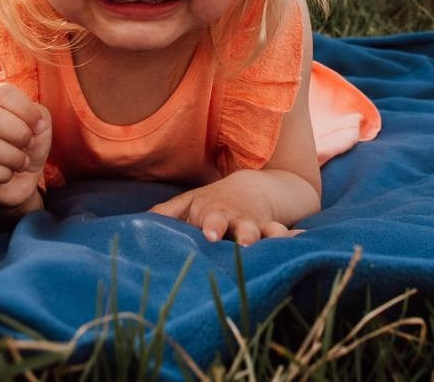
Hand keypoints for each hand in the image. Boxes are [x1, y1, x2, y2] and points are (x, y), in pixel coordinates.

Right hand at [0, 82, 51, 210]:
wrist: (17, 181)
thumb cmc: (27, 148)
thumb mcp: (40, 128)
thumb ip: (39, 116)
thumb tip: (37, 122)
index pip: (2, 93)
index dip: (26, 109)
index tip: (39, 126)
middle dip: (18, 133)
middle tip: (28, 144)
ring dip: (12, 156)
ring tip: (22, 163)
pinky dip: (1, 174)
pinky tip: (8, 174)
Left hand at [149, 170, 304, 245]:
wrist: (251, 187)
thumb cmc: (210, 203)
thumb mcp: (186, 204)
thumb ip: (163, 216)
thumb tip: (131, 226)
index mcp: (213, 214)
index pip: (211, 219)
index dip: (211, 226)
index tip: (210, 234)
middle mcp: (237, 220)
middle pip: (241, 226)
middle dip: (243, 234)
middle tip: (244, 242)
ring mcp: (257, 226)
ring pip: (266, 232)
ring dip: (269, 237)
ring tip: (275, 245)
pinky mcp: (274, 231)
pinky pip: (286, 235)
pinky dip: (294, 238)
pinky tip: (302, 240)